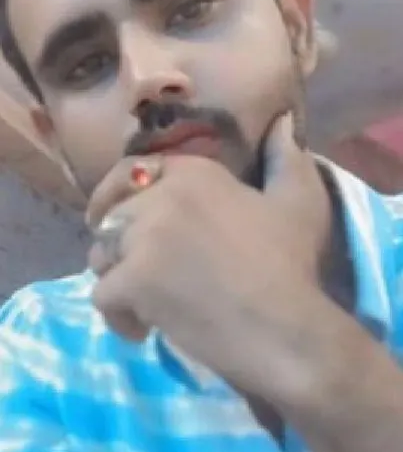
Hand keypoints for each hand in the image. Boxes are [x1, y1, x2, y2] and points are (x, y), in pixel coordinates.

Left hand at [87, 114, 330, 391]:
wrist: (285, 328)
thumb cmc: (293, 266)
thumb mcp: (300, 202)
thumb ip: (286, 157)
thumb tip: (282, 121)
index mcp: (194, 172)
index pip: (131, 172)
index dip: (121, 196)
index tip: (130, 222)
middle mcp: (161, 196)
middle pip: (111, 216)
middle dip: (119, 244)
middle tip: (138, 271)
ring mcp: (143, 239)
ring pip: (101, 256)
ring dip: (117, 279)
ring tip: (143, 301)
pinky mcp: (132, 282)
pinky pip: (102, 296)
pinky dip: (119, 317)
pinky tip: (145, 330)